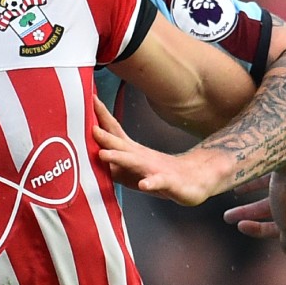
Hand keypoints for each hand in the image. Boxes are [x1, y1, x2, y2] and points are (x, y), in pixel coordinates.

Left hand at [92, 97, 216, 206]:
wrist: (195, 179)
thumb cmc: (160, 173)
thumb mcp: (132, 169)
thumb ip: (113, 164)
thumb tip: (91, 158)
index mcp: (132, 151)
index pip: (115, 130)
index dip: (102, 117)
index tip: (90, 100)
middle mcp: (142, 157)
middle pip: (121, 144)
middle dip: (105, 136)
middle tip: (90, 128)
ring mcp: (155, 169)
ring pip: (135, 162)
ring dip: (119, 158)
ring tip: (104, 155)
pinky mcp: (169, 184)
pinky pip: (159, 183)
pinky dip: (151, 183)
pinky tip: (144, 185)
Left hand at [222, 148, 285, 255]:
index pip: (278, 229)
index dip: (258, 230)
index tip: (239, 226)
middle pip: (269, 212)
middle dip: (247, 215)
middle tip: (226, 217)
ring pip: (265, 198)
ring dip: (248, 203)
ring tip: (232, 200)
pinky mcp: (282, 168)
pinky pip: (265, 180)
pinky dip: (251, 184)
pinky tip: (238, 186)